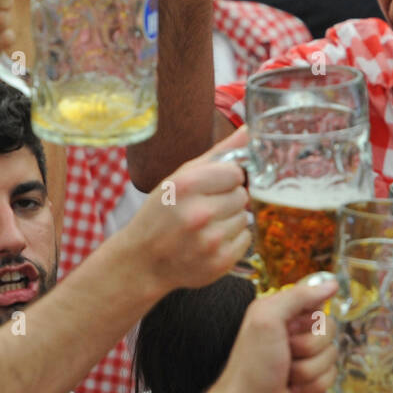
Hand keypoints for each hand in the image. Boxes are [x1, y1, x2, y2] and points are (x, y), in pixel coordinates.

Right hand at [116, 124, 251, 294]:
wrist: (142, 261)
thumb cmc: (160, 214)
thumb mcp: (179, 177)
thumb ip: (219, 153)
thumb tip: (250, 130)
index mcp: (187, 185)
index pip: (235, 172)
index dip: (225, 179)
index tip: (210, 187)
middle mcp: (199, 213)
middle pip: (242, 195)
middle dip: (227, 200)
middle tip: (205, 209)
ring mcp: (210, 241)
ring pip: (245, 217)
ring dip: (230, 220)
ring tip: (205, 226)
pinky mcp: (220, 262)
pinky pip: (246, 239)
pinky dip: (232, 240)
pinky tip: (210, 241)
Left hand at [208, 272, 337, 392]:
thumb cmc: (252, 365)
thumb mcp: (268, 319)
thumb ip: (298, 296)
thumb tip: (331, 283)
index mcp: (280, 310)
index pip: (316, 299)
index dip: (310, 316)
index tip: (293, 326)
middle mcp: (293, 330)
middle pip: (329, 328)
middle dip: (309, 346)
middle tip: (286, 353)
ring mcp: (305, 355)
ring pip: (332, 354)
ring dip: (308, 369)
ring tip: (286, 374)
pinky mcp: (313, 378)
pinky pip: (332, 375)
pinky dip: (313, 385)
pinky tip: (293, 389)